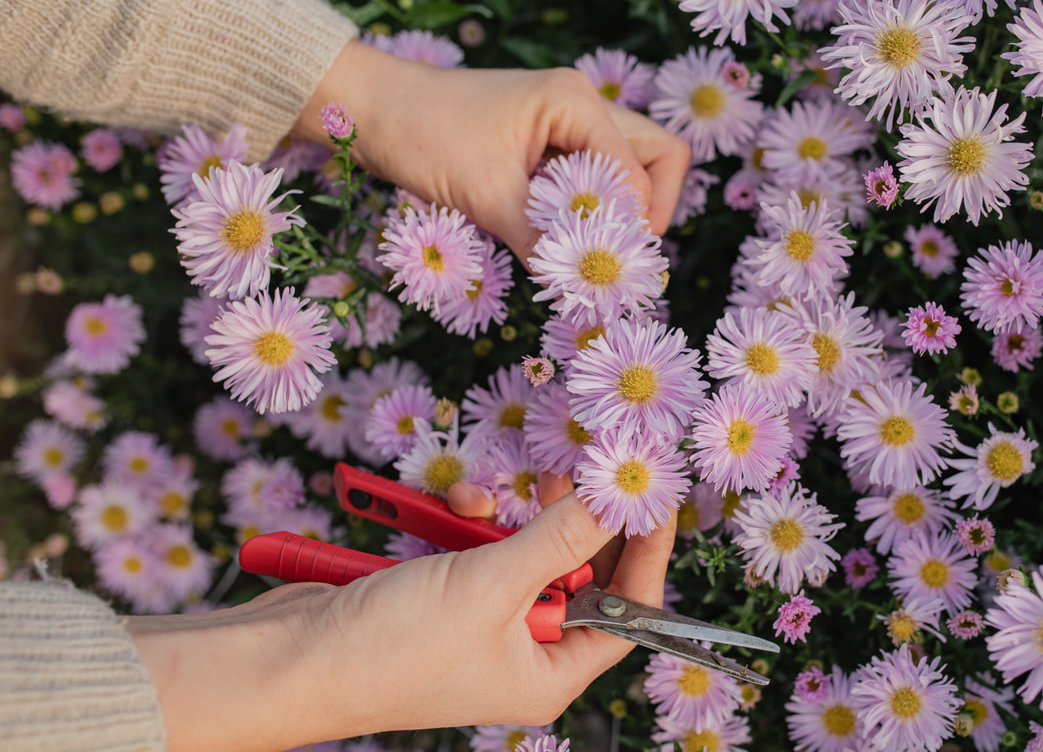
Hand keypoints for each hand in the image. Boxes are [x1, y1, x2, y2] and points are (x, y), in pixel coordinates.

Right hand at [126, 494, 675, 751]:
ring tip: (500, 494)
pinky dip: (470, 519)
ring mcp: (481, 620)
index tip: (654, 494)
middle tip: (583, 468)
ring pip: (525, 549)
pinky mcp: (444, 592)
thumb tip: (615, 499)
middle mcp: (523, 651)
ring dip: (513, 514)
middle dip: (573, 520)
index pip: (627, 610)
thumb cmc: (391, 649)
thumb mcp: (491, 586)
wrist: (289, 658)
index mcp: (549, 673)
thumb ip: (558, 539)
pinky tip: (453, 504)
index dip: (644, 551)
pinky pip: (480, 545)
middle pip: (578, 573)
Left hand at [292, 41, 691, 264]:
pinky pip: (588, 181)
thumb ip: (540, 241)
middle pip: (656, 160)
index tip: (604, 267)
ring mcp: (566, 124)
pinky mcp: (544, 145)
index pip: (641, 171)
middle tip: (613, 254)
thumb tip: (579, 288)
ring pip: (625, 171)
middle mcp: (582, 107)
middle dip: (645, 211)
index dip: (631, 223)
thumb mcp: (484, 195)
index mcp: (575, 102)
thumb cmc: (422, 136)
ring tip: (581, 249)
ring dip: (612, 213)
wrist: (367, 109)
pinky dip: (581, 213)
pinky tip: (554, 238)